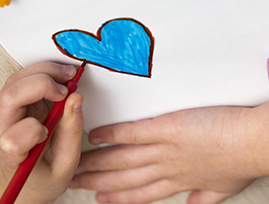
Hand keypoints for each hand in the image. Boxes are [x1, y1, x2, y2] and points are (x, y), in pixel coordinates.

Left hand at [0, 62, 83, 203]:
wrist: (26, 176)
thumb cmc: (42, 176)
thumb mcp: (65, 164)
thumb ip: (72, 132)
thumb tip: (76, 99)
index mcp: (12, 156)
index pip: (12, 138)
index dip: (37, 126)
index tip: (60, 119)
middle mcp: (3, 129)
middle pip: (12, 95)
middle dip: (44, 81)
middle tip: (69, 83)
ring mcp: (7, 114)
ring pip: (16, 81)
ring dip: (45, 72)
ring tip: (68, 76)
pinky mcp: (16, 103)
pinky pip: (24, 80)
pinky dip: (44, 73)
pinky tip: (60, 78)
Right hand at [71, 104, 268, 203]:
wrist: (253, 142)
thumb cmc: (240, 161)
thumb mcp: (224, 188)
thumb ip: (204, 198)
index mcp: (179, 181)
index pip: (142, 193)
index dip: (119, 197)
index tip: (101, 197)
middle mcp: (166, 168)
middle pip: (125, 178)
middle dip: (98, 181)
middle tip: (75, 181)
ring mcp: (164, 149)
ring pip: (123, 159)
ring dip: (98, 163)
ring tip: (78, 164)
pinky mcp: (166, 129)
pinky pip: (134, 134)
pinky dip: (113, 135)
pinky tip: (97, 136)